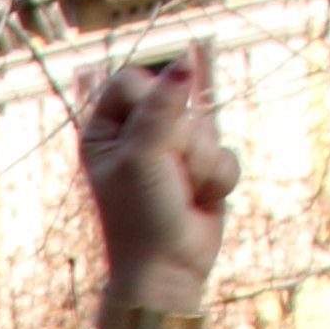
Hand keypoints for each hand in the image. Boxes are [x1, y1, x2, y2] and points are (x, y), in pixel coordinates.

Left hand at [80, 54, 236, 324]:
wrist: (168, 269)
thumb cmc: (141, 215)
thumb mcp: (143, 155)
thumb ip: (163, 104)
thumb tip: (185, 59)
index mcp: (105, 130)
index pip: (131, 80)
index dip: (149, 98)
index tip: (149, 133)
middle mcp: (137, 135)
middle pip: (176, 99)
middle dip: (181, 136)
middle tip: (167, 172)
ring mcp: (172, 150)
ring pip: (205, 125)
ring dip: (201, 160)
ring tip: (183, 189)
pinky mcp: (202, 167)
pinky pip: (224, 152)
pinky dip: (217, 177)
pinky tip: (201, 200)